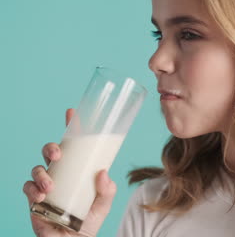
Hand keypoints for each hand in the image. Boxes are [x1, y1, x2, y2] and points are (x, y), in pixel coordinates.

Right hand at [23, 108, 116, 236]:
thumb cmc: (89, 220)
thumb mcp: (104, 203)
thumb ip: (108, 189)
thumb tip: (103, 172)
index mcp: (77, 169)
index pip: (74, 144)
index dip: (71, 127)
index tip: (72, 112)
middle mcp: (61, 173)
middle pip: (50, 152)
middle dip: (51, 148)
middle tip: (58, 155)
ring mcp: (46, 184)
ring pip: (37, 168)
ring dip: (41, 173)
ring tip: (49, 186)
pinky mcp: (34, 199)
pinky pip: (28, 188)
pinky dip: (32, 189)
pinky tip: (41, 196)